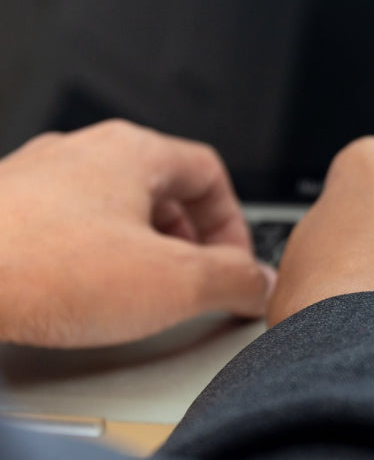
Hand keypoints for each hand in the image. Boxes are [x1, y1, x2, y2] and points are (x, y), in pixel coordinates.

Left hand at [0, 120, 273, 347]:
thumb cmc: (43, 271)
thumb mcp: (174, 284)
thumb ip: (233, 281)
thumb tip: (258, 285)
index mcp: (130, 152)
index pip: (209, 173)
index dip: (233, 224)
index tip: (233, 268)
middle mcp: (77, 155)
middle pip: (156, 191)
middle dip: (184, 244)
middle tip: (191, 288)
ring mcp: (29, 184)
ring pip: (104, 214)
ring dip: (132, 256)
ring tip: (134, 300)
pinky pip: (57, 237)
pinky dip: (80, 268)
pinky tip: (74, 306)